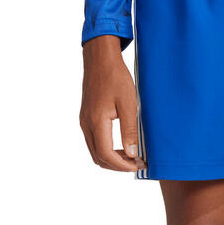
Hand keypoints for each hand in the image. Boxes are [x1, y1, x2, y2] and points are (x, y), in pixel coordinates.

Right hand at [79, 36, 144, 171]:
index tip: (139, 165)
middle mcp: (86, 124)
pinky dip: (107, 150)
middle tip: (137, 164)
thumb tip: (132, 154)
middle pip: (99, 158)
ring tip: (132, 157)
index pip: (106, 155)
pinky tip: (123, 146)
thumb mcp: (128, 103)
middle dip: (118, 166)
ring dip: (113, 159)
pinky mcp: (86, 118)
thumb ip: (129, 130)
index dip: (123, 165)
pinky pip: (94, 142)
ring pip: (95, 152)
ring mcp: (84, 121)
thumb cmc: (116, 77)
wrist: (100, 59)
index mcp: (96, 121)